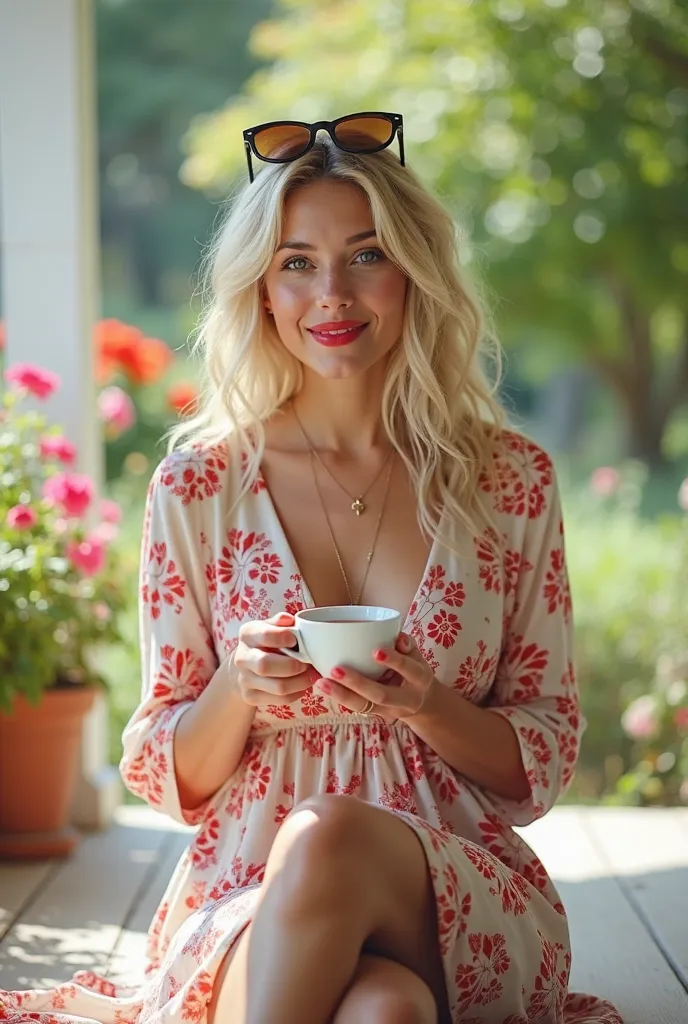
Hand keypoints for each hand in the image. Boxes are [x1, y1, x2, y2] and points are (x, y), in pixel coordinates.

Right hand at [233, 612, 317, 706]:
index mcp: (247, 634)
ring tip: (313, 674)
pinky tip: (303, 684)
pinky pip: (281, 699)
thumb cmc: (266, 642)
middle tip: (308, 663)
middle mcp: (242, 657)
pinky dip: (298, 692)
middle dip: (293, 666)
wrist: (245, 666)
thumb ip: (280, 623)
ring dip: (301, 682)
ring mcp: (245, 680)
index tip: (295, 640)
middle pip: (265, 665)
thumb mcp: (270, 627)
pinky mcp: (251, 697)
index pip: (263, 635)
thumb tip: (289, 619)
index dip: (282, 637)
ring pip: (278, 687)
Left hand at [315, 632, 436, 722]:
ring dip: (340, 694)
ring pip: (363, 706)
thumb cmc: (415, 671)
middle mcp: (405, 700)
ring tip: (321, 682)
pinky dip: (338, 696)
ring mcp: (388, 710)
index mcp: (420, 680)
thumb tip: (396, 636)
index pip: (409, 670)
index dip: (394, 661)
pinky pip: (355, 707)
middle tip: (336, 670)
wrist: (422, 704)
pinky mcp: (375, 714)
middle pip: (380, 695)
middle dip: (358, 683)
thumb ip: (407, 645)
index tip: (376, 651)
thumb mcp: (418, 655)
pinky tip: (322, 685)